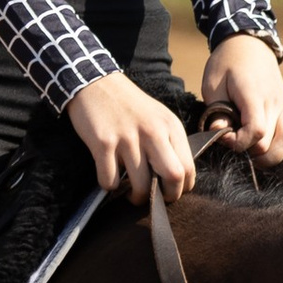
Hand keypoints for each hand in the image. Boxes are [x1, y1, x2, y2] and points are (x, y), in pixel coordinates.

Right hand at [67, 71, 194, 202]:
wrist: (95, 83)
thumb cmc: (129, 106)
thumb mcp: (158, 117)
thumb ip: (169, 142)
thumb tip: (176, 178)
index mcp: (170, 126)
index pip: (188, 168)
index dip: (181, 188)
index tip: (170, 191)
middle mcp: (152, 132)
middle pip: (172, 177)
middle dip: (165, 197)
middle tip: (154, 199)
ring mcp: (127, 138)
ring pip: (141, 186)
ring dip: (135, 197)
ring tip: (130, 192)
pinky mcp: (103, 143)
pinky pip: (110, 180)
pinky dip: (109, 186)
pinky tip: (109, 176)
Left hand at [199, 33, 282, 166]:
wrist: (250, 46)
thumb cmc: (227, 64)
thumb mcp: (213, 84)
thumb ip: (216, 110)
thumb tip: (219, 132)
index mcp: (256, 95)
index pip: (257, 131)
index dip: (239, 142)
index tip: (223, 135)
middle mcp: (276, 105)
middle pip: (272, 145)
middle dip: (250, 152)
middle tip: (234, 140)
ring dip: (270, 156)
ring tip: (251, 149)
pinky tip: (266, 146)